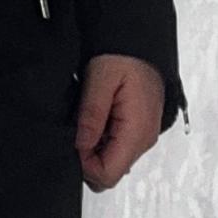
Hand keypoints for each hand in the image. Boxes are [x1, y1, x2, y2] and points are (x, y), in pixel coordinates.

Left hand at [74, 53, 164, 190]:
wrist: (140, 42)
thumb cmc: (124, 56)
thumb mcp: (100, 81)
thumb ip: (91, 117)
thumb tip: (80, 147)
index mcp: (137, 132)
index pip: (107, 175)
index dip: (84, 166)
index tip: (74, 142)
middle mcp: (144, 140)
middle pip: (109, 174)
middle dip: (87, 159)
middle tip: (78, 129)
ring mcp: (143, 137)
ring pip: (111, 163)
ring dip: (94, 149)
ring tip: (88, 120)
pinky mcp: (138, 131)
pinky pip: (116, 149)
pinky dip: (101, 141)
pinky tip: (97, 119)